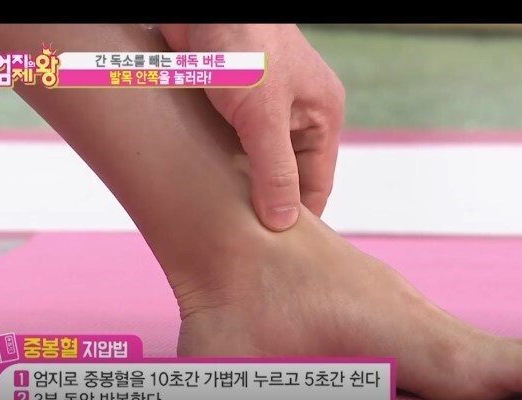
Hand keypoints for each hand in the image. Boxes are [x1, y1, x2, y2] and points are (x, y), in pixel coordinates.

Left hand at [160, 24, 345, 230]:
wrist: (200, 4)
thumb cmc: (243, 42)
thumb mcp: (263, 114)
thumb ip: (274, 170)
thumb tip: (282, 222)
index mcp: (320, 115)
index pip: (317, 182)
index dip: (301, 217)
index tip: (281, 253)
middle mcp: (295, 114)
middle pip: (285, 175)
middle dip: (266, 203)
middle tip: (245, 243)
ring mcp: (261, 108)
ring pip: (254, 162)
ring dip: (238, 184)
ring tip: (222, 222)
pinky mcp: (229, 101)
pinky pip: (228, 144)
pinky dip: (216, 163)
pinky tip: (202, 187)